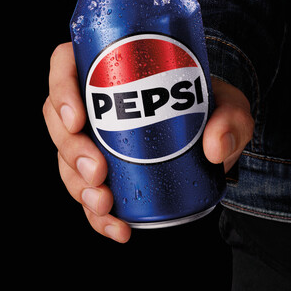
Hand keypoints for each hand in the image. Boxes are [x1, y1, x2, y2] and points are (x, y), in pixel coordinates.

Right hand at [42, 42, 253, 241]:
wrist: (213, 139)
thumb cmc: (212, 107)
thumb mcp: (231, 104)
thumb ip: (232, 117)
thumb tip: (215, 145)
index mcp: (113, 67)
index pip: (66, 63)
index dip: (60, 88)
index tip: (78, 118)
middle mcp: (97, 102)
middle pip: (59, 119)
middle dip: (70, 151)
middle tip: (98, 171)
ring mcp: (96, 138)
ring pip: (66, 159)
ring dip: (78, 186)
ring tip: (105, 203)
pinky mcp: (104, 172)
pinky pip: (87, 193)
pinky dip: (96, 215)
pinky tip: (117, 228)